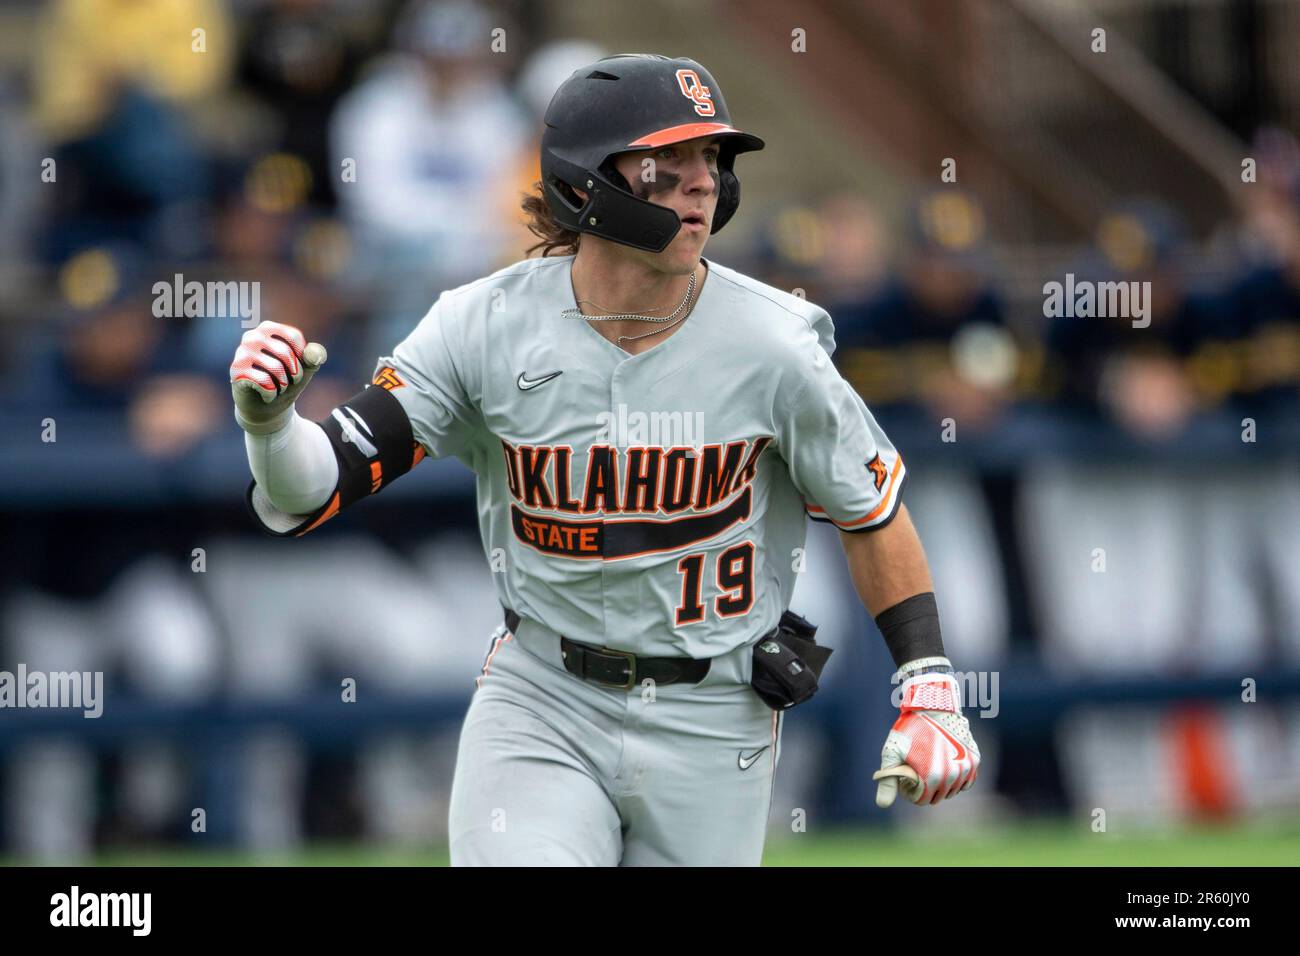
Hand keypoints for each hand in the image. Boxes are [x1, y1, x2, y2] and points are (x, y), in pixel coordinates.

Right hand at [230, 321, 326, 434]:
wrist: (265, 407)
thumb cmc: (285, 380)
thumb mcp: (305, 368)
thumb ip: (315, 357)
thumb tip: (314, 355)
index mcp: (268, 328)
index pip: (293, 336)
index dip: (302, 356)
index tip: (299, 367)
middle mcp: (252, 336)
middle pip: (285, 352)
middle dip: (295, 373)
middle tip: (291, 381)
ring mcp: (241, 353)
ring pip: (275, 368)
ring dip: (284, 385)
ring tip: (279, 388)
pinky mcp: (236, 371)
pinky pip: (264, 381)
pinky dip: (272, 394)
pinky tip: (267, 395)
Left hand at [873, 661, 979, 807]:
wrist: (932, 704)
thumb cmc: (909, 728)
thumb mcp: (892, 752)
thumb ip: (888, 781)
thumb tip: (882, 805)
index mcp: (933, 777)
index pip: (922, 800)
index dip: (911, 791)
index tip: (906, 777)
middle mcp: (953, 775)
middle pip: (937, 797)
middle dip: (925, 788)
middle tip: (916, 769)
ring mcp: (966, 767)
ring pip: (952, 790)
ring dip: (941, 784)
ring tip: (928, 765)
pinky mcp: (974, 759)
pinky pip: (967, 781)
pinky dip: (956, 779)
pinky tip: (944, 767)